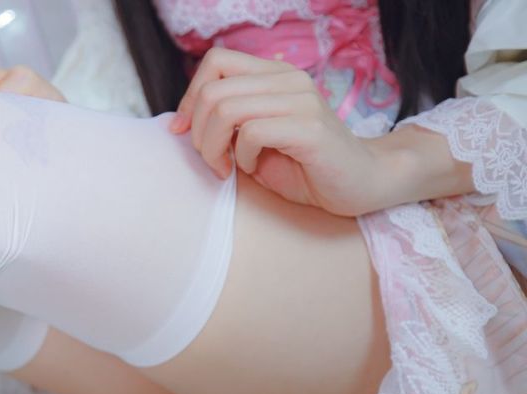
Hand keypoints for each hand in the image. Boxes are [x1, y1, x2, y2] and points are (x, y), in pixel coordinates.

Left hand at [168, 46, 390, 216]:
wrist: (360, 182)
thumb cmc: (303, 165)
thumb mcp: (253, 140)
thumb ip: (226, 123)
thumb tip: (181, 121)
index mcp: (273, 75)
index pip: (215, 62)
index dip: (190, 97)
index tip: (184, 131)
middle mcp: (288, 78)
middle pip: (212, 91)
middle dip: (197, 132)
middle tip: (212, 159)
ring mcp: (301, 99)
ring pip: (225, 109)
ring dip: (213, 147)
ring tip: (227, 167)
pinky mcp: (310, 126)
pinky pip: (252, 132)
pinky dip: (241, 156)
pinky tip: (253, 168)